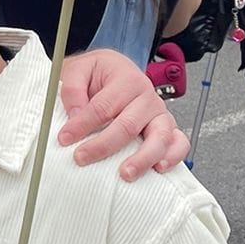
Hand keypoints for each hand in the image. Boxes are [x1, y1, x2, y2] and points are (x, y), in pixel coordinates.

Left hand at [57, 49, 187, 176]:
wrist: (111, 72)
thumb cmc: (97, 74)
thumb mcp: (78, 70)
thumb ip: (73, 89)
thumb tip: (75, 117)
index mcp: (126, 78)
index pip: (103, 106)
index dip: (83, 124)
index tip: (65, 138)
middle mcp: (147, 96)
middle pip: (128, 124)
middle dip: (104, 145)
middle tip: (82, 158)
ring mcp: (160, 114)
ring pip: (160, 136)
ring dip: (143, 158)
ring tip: (125, 173)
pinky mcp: (167, 128)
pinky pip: (179, 142)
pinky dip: (174, 156)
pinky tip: (159, 169)